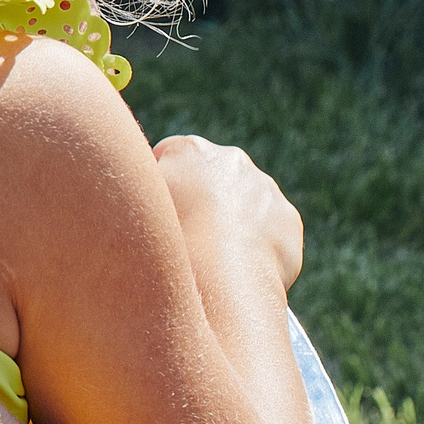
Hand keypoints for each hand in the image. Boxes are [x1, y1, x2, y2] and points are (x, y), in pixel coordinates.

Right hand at [154, 134, 301, 290]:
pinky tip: (241, 268)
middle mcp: (231, 159)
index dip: (163, 186)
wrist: (219, 273)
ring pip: (246, 203)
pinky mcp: (287, 218)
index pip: (171, 158)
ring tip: (216, 259)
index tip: (158, 214)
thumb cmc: (167, 239)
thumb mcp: (136, 207)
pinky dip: (259, 245)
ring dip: (234, 222)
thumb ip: (140, 190)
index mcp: (189, 150)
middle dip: (203, 200)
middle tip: (188, 238)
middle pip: (212, 177)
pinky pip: (271, 230)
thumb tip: (139, 189)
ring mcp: (264, 188)